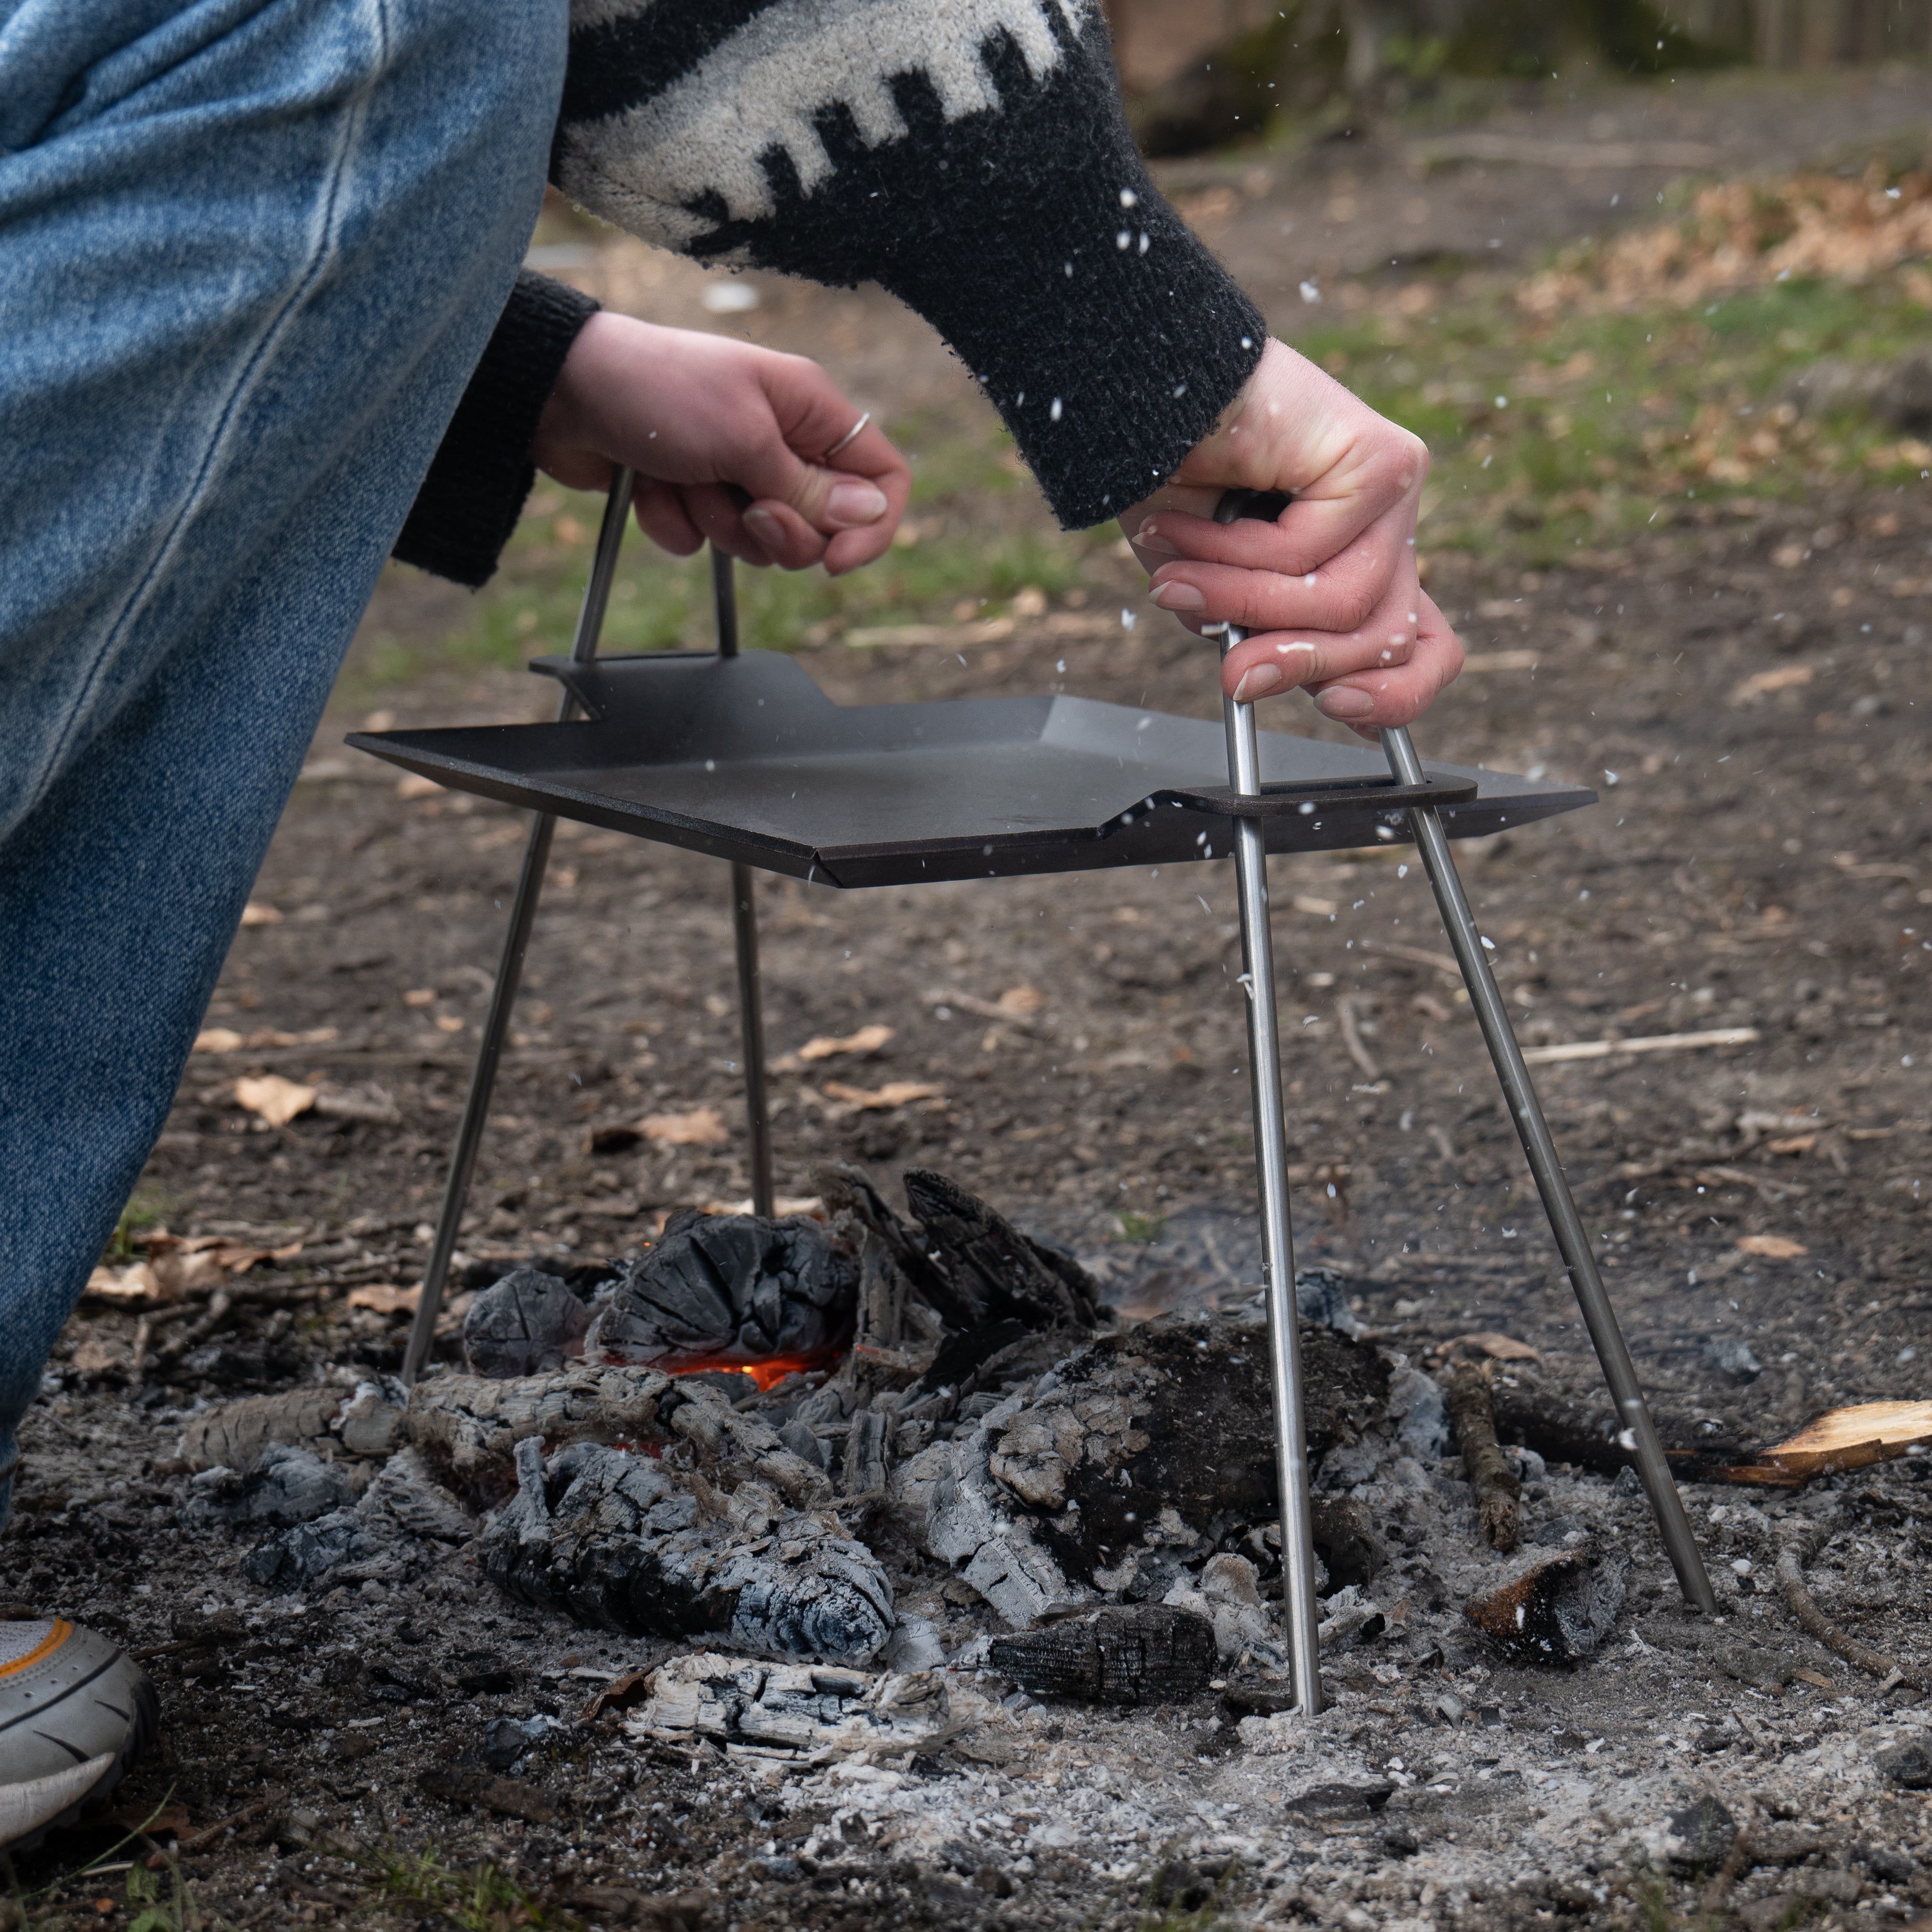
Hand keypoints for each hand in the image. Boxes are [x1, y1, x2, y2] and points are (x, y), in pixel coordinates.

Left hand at [530, 312, 908, 574]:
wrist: (561, 390)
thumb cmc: (657, 390)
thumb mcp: (744, 439)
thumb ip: (808, 487)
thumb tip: (868, 515)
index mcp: (809, 409)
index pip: (880, 477)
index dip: (871, 527)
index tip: (836, 560)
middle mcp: (780, 439)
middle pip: (820, 524)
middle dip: (778, 532)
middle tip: (744, 507)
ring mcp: (734, 467)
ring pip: (760, 540)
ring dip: (718, 523)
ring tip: (683, 480)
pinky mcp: (691, 491)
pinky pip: (705, 541)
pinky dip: (676, 522)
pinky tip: (651, 486)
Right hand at [1119, 339, 1461, 735]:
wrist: (1145, 387)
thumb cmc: (1171, 473)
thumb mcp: (1208, 586)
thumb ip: (1249, 637)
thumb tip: (1255, 682)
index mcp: (1359, 561)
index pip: (1423, 647)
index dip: (1392, 698)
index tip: (1337, 710)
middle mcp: (1388, 528)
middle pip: (1384, 639)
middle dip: (1293, 664)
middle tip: (1230, 671)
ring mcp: (1394, 491)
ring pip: (1346, 606)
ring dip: (1247, 603)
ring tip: (1182, 575)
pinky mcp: (1382, 461)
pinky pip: (1313, 555)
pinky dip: (1238, 554)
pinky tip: (1199, 519)